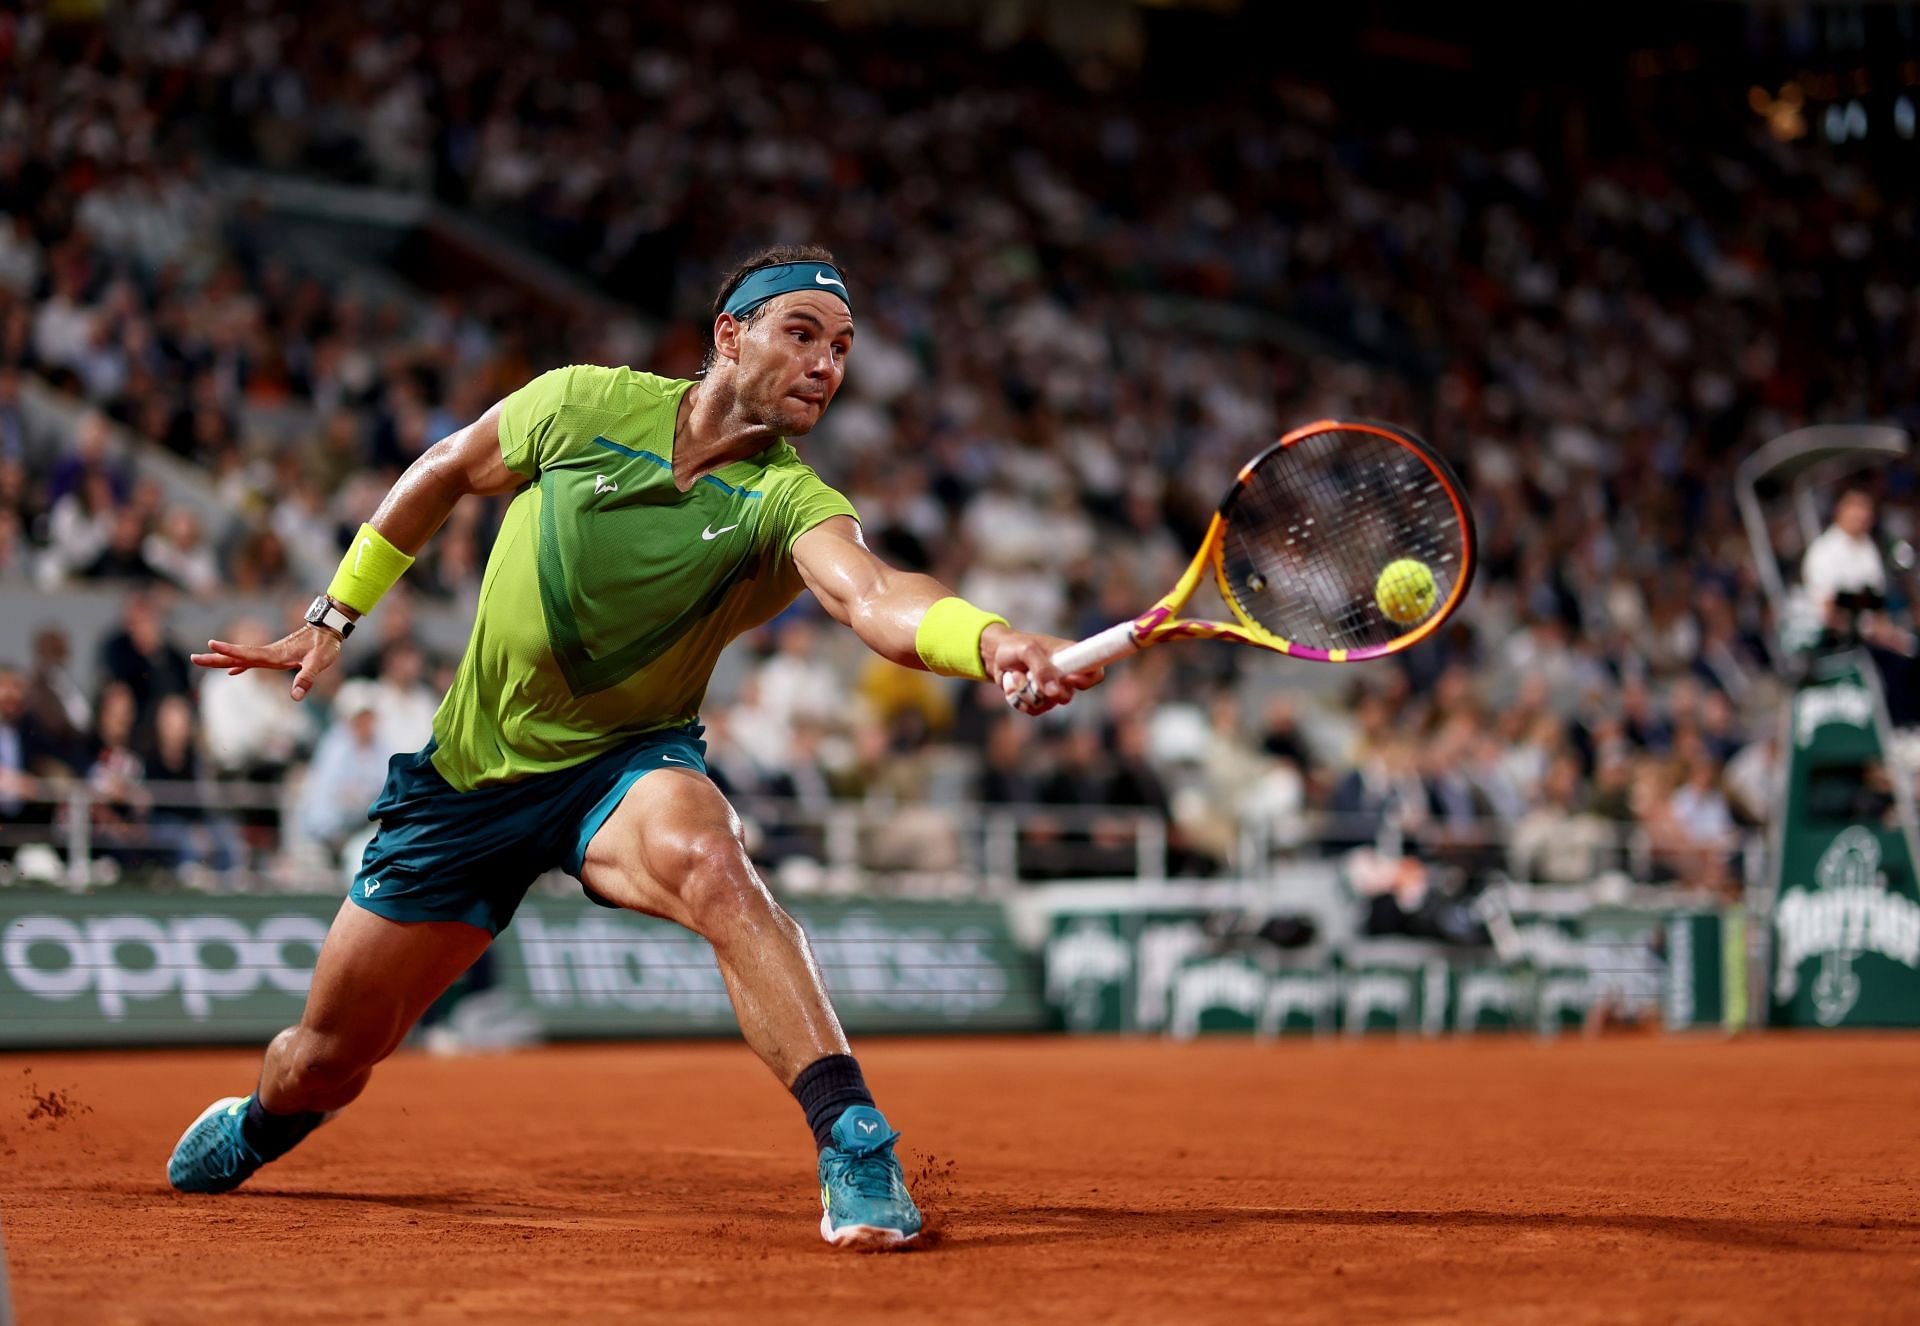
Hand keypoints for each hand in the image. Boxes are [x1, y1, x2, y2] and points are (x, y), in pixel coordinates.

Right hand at [191, 624, 342, 701]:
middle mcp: (269, 653)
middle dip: (215, 657)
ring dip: (222, 660)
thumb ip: (307, 678)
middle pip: (237, 655)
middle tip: (193, 658)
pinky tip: (231, 671)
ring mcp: (271, 654)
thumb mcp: (319, 663)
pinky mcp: (276, 656)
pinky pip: (253, 661)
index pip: (248, 653)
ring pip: (242, 657)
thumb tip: (296, 697)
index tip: (210, 643)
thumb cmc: (325, 645)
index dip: (230, 650)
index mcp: (275, 654)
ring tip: (202, 661)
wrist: (328, 630)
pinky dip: (240, 665)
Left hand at [982, 625, 1104, 715]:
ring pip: (1049, 705)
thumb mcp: (1027, 651)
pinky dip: (1021, 700)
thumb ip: (1042, 668)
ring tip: (1018, 676)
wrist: (995, 656)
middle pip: (1068, 696)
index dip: (1088, 680)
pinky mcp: (1038, 700)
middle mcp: (1065, 675)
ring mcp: (1052, 690)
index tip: (1069, 679)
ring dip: (1029, 693)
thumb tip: (1055, 692)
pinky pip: (1035, 710)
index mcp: (1071, 656)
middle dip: (1048, 691)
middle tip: (1033, 678)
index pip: (1095, 671)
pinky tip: (1014, 686)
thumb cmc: (1015, 646)